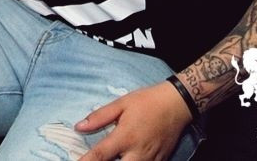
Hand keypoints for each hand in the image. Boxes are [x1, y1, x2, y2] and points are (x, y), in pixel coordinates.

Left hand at [74, 80, 192, 160]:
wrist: (177, 104)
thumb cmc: (147, 101)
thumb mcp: (121, 104)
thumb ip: (99, 117)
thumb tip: (79, 126)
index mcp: (125, 137)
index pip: (100, 155)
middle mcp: (138, 152)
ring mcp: (150, 159)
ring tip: (112, 158)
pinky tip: (126, 158)